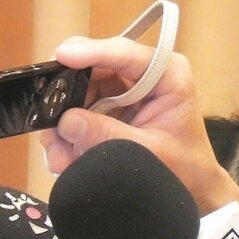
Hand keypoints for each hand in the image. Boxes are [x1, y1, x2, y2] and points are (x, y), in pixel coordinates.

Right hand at [39, 38, 238, 213]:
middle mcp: (138, 75)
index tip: (61, 56)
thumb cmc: (183, 167)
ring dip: (59, 126)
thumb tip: (65, 121)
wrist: (189, 187)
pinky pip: (71, 113)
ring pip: (72, 93)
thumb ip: (107, 135)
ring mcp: (116, 90)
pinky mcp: (102, 107)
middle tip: (49, 129)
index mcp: (165, 75)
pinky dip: (62, 136)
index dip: (91, 52)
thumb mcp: (147, 153)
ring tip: (60, 158)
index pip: (124, 54)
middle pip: (88, 70)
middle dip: (63, 100)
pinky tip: (64, 159)